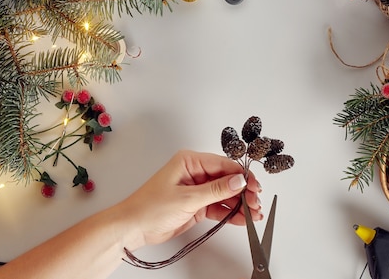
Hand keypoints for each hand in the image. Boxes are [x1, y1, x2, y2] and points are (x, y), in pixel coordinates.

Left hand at [118, 149, 261, 248]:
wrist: (133, 227)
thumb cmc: (149, 207)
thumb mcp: (187, 198)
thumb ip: (216, 190)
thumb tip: (238, 181)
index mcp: (189, 161)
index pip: (222, 164)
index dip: (241, 175)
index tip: (254, 186)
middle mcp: (194, 172)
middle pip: (226, 179)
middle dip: (243, 191)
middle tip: (255, 203)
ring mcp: (195, 189)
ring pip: (224, 194)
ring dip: (239, 204)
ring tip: (253, 214)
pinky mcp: (195, 204)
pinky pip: (218, 206)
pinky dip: (230, 213)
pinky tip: (242, 218)